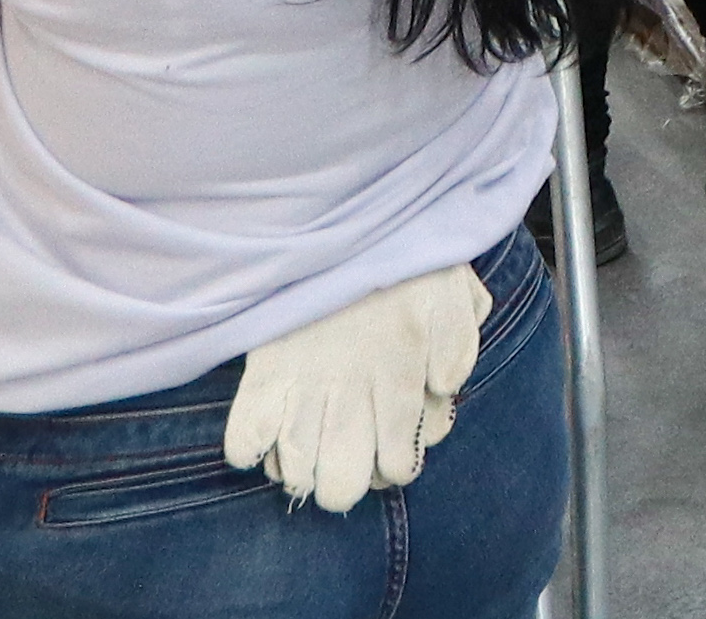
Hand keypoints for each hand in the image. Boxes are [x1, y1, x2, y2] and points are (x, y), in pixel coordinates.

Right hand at [220, 263, 482, 513]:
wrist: (349, 218)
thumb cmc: (405, 259)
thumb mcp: (455, 295)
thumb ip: (460, 349)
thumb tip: (444, 391)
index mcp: (401, 377)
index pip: (396, 465)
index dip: (396, 469)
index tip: (394, 451)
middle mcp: (350, 393)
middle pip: (341, 487)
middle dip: (349, 483)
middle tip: (352, 453)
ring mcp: (303, 385)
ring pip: (295, 475)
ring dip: (303, 468)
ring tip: (312, 441)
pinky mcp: (263, 371)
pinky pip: (245, 442)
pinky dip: (252, 449)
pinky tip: (271, 432)